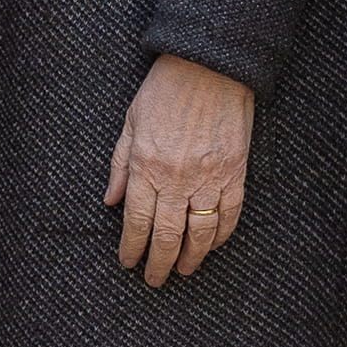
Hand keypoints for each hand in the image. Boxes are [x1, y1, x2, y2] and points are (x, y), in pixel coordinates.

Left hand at [103, 54, 253, 286]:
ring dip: (191, 257)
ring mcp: (208, 177)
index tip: (128, 262)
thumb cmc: (165, 89)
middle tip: (154, 280)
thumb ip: (120, 164)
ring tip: (183, 270)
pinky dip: (221, 234)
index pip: (137, 221)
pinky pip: (229, 214)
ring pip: (200, 232)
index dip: (132, 247)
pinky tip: (213, 245)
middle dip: (158, 263)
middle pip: (166, 234)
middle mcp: (176, 178)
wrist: (209, 66)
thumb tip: (111, 200)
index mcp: (146, 166)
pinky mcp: (235, 172)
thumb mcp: (131, 122)